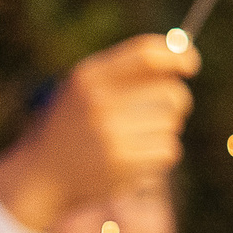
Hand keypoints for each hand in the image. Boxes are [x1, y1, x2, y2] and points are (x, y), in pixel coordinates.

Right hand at [0, 34, 197, 230]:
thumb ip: (125, 72)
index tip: (190, 63)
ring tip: (133, 137)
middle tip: (163, 109)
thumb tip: (182, 57)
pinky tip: (134, 155)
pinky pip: (169, 149)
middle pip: (172, 92)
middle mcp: (100, 101)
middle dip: (176, 101)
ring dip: (163, 129)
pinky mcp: (125, 162)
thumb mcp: (83, 90)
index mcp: (89, 77)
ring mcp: (113, 133)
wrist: (41, 177)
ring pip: (172, 123)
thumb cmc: (72, 127)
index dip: (177, 56)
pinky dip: (159, 152)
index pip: (147, 55)